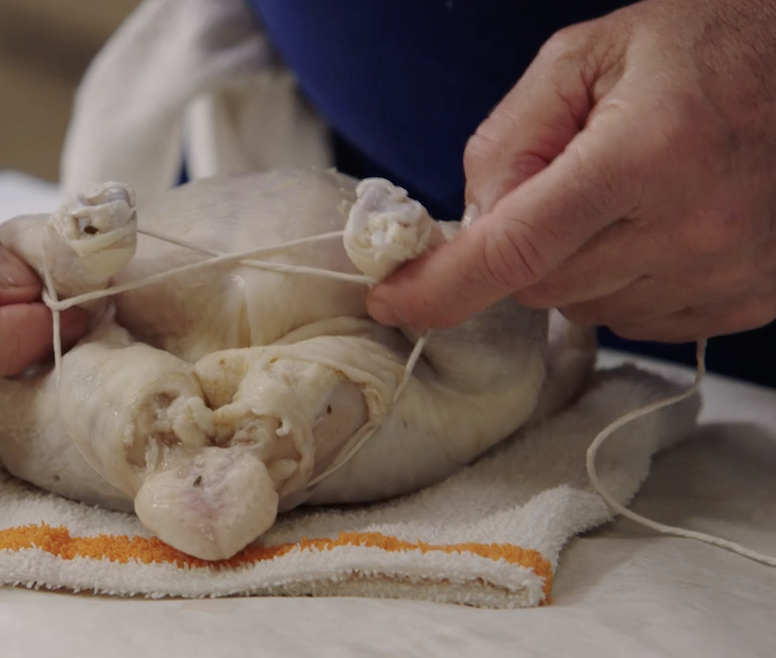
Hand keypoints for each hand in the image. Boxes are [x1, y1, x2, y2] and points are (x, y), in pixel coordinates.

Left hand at [365, 0, 775, 342]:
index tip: (391, 300)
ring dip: (572, 266)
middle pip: (538, 286)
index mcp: (643, 156)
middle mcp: (690, 228)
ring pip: (585, 309)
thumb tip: (472, 223)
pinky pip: (638, 320)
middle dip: (519, 247)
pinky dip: (620, 282)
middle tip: (557, 183)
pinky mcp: (746, 299)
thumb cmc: (701, 49)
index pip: (515, 250)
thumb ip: (508, 140)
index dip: (441, 286)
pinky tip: (652, 226)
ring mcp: (723, 273)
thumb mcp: (582, 59)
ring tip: (622, 195)